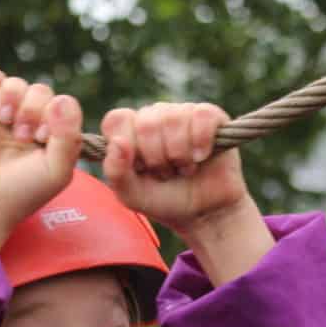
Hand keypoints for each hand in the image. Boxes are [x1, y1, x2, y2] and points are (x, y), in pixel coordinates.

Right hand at [0, 70, 83, 247]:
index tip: (42, 139)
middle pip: (42, 91)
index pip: (65, 105)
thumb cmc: (21, 191)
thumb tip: (62, 100)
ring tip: (5, 123)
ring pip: (18, 84)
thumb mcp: (57, 171)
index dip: (56, 115)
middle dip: (34, 110)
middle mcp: (32, 120)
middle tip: (22, 136)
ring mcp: (6, 112)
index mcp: (55, 134)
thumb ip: (69, 138)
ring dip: (15, 99)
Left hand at [99, 103, 250, 235]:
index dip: (129, 145)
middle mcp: (154, 117)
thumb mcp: (132, 195)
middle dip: (157, 158)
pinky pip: (201, 116)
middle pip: (146, 123)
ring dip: (180, 154)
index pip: (118, 119)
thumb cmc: (166, 201)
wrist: (204, 213)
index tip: (141, 168)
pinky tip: (201, 156)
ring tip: (185, 168)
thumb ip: (116, 172)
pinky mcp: (209, 115)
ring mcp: (181, 113)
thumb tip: (117, 142)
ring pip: (173, 118)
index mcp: (130, 131)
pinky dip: (201, 141)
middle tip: (166, 173)